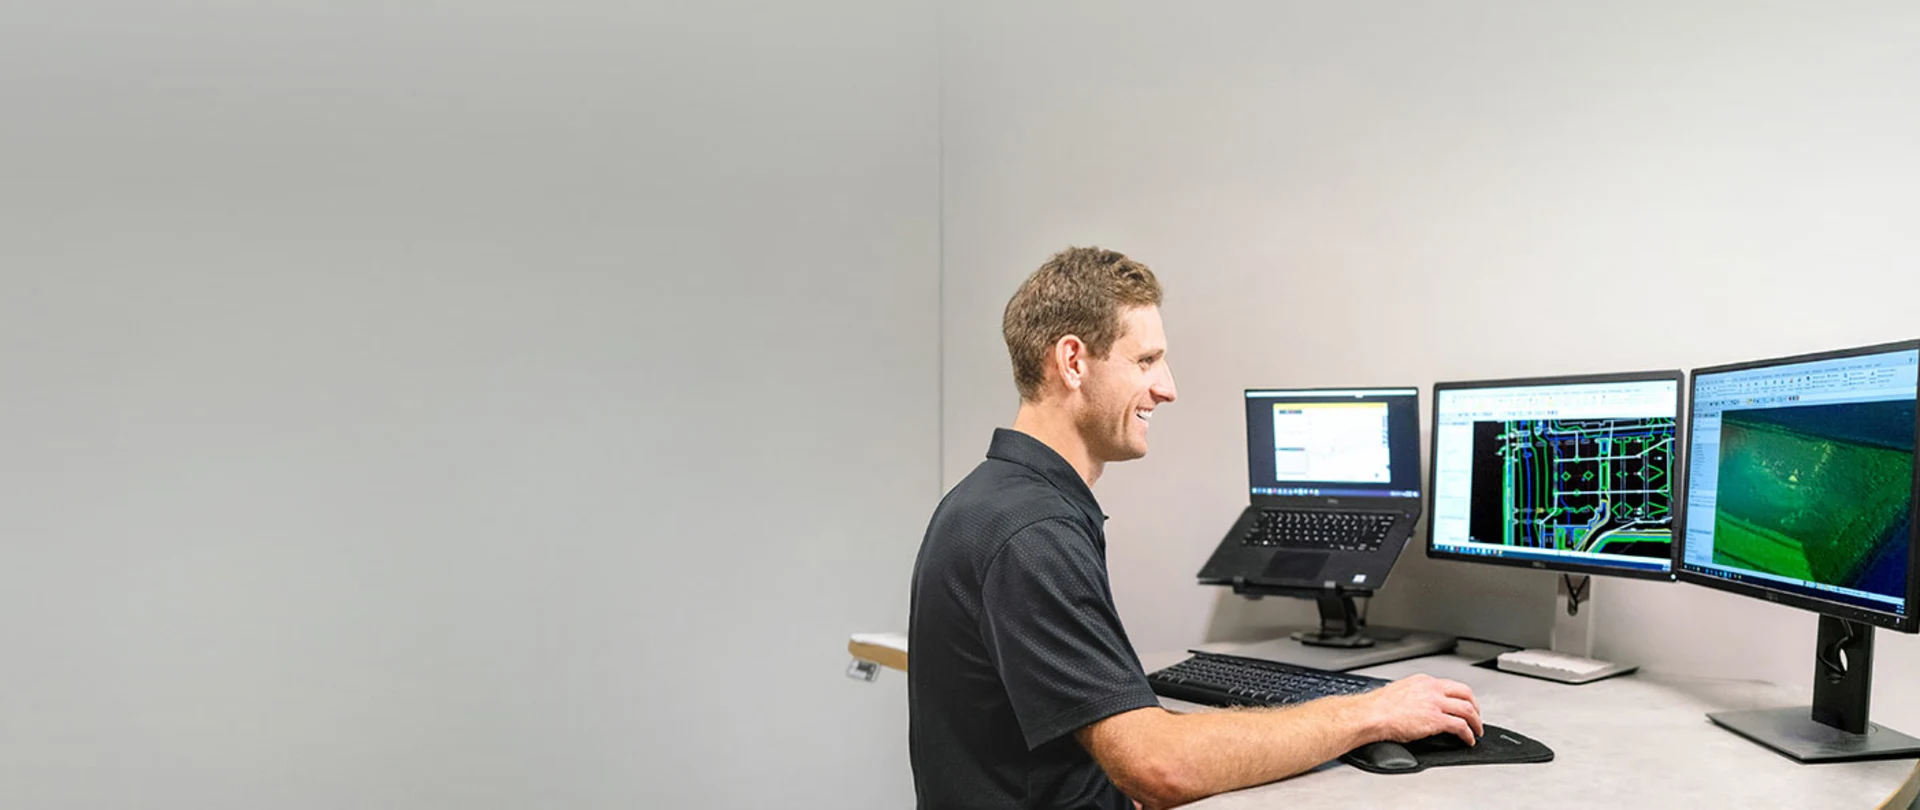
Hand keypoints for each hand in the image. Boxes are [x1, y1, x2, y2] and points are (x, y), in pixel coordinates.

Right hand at [1354, 673, 1482, 745]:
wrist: (1372, 715)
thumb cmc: (1379, 707)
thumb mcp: (1401, 692)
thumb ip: (1416, 696)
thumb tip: (1421, 706)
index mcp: (1423, 681)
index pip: (1451, 686)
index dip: (1462, 697)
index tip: (1464, 705)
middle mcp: (1432, 689)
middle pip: (1465, 694)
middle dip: (1475, 707)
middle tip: (1476, 718)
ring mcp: (1435, 703)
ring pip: (1467, 709)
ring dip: (1475, 722)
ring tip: (1476, 731)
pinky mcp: (1436, 719)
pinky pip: (1460, 726)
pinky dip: (1468, 734)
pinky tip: (1467, 740)